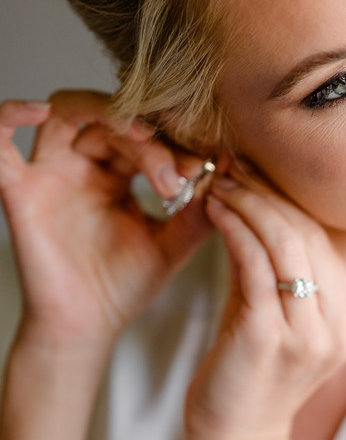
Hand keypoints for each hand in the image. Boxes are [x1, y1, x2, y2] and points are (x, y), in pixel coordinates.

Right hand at [0, 92, 212, 355]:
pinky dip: (10, 113)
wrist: (87, 329)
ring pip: (66, 112)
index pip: (143, 135)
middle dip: (149, 139)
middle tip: (176, 174)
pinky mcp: (18, 190)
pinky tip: (38, 110)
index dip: (174, 145)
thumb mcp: (173, 245)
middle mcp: (80, 166)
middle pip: (110, 119)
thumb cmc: (122, 288)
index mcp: (115, 174)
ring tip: (139, 134)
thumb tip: (228, 170)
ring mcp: (48, 174)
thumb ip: (200, 211)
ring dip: (103, 111)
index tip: (206, 170)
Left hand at [184, 167, 345, 439]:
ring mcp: (312, 335)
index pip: (325, 242)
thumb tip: (255, 194)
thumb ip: (275, 263)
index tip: (256, 171)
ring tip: (221, 180)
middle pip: (309, 237)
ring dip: (249, 203)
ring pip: (285, 243)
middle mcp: (344, 327)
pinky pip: (255, 263)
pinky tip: (215, 207)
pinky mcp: (270, 336)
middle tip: (234, 164)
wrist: (237, 438)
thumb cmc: (250, 371)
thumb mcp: (275, 312)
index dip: (289, 201)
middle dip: (268, 193)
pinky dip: (234, 227)